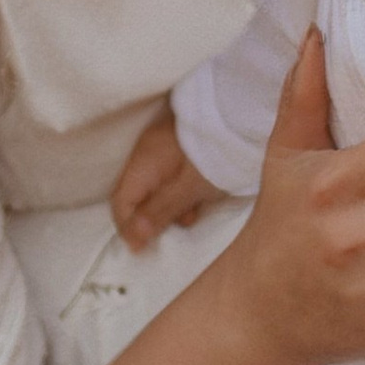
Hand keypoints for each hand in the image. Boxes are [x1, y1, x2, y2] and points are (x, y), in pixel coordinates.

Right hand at [111, 112, 222, 249]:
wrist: (243, 113)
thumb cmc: (216, 155)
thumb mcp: (190, 189)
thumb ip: (160, 211)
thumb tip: (133, 239)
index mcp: (143, 163)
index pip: (121, 202)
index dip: (128, 228)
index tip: (142, 251)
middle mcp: (146, 152)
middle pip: (135, 194)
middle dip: (149, 218)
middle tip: (171, 233)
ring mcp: (162, 145)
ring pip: (153, 184)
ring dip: (167, 205)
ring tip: (192, 214)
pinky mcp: (179, 142)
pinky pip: (168, 173)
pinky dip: (178, 190)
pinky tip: (199, 197)